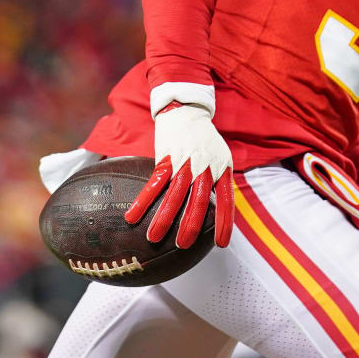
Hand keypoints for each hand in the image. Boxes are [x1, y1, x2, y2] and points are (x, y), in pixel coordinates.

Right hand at [123, 103, 233, 248]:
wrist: (187, 111)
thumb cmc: (204, 139)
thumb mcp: (220, 156)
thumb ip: (217, 180)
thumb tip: (213, 211)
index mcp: (222, 169)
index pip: (226, 200)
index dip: (225, 223)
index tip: (221, 244)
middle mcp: (206, 167)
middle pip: (199, 201)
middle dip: (190, 225)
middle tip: (182, 245)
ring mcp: (186, 162)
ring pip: (175, 195)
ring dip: (163, 218)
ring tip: (154, 238)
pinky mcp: (167, 157)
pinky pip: (155, 183)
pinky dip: (144, 201)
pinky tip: (132, 216)